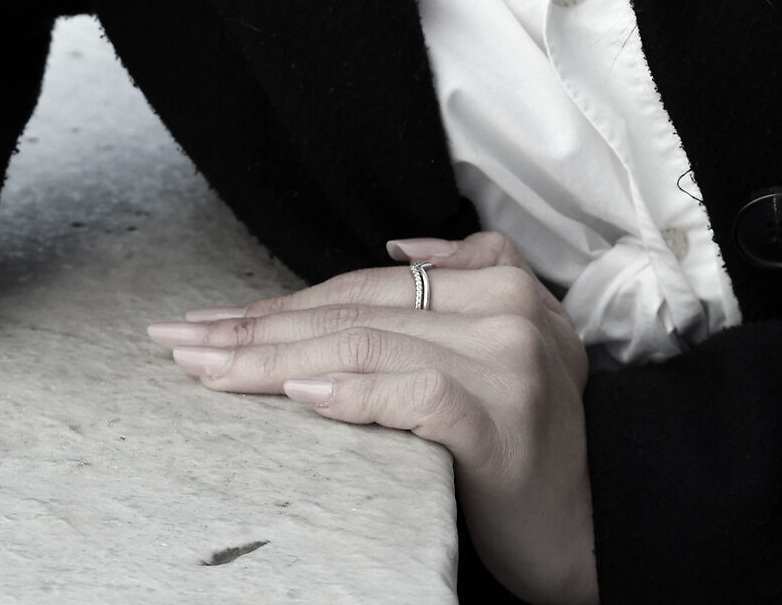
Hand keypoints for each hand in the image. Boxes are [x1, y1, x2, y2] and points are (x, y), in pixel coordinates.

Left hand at [147, 230, 596, 604]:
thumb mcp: (504, 352)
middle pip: (353, 313)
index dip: (282, 304)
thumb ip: (458, 292)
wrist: (601, 529)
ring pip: (365, 345)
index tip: (210, 322)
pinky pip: (411, 393)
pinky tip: (297, 393)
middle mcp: (504, 307)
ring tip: (208, 369)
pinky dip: (348, 391)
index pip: (364, 289)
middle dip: (255, 328)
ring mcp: (506, 359)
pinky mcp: (502, 418)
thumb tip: (395, 253)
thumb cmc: (533, 448)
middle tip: (181, 340)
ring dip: (272, 359)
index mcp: (498, 281)